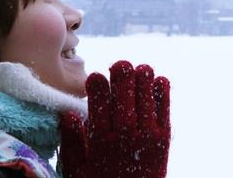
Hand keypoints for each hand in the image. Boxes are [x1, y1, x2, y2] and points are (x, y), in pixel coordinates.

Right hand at [59, 60, 170, 177]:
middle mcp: (124, 134)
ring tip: (140, 68)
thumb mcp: (77, 169)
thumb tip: (68, 113)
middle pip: (124, 95)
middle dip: (122, 75)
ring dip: (143, 79)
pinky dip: (162, 92)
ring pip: (145, 97)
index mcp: (101, 140)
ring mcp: (147, 135)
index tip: (96, 76)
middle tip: (120, 65)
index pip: (97, 103)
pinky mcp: (164, 138)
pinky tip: (159, 80)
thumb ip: (72, 141)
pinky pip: (164, 109)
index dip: (97, 85)